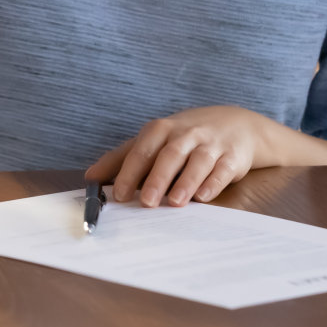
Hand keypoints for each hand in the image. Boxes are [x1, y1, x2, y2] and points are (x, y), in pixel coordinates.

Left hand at [84, 106, 267, 206]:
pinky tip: (203, 197)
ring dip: (186, 182)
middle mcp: (185, 134)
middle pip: (169, 155)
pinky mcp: (232, 157)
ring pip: (197, 161)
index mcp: (161, 130)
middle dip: (157, 178)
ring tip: (176, 202)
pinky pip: (222, 170)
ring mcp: (210, 144)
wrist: (236, 124)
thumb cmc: (185, 136)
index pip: (142, 150)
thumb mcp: (153, 140)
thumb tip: (90, 177)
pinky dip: (213, 183)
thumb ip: (122, 158)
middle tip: (147, 203)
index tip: (119, 195)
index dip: (129, 172)